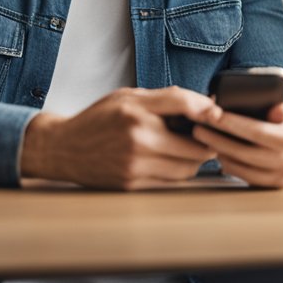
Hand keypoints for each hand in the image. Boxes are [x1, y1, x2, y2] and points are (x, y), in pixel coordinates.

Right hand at [21, 86, 220, 189]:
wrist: (63, 148)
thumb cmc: (98, 118)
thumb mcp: (129, 97)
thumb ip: (167, 98)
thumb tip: (206, 102)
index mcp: (137, 114)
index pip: (186, 107)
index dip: (209, 110)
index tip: (220, 114)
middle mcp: (138, 141)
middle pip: (195, 146)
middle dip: (205, 141)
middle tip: (205, 135)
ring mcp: (135, 167)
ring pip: (187, 168)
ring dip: (194, 160)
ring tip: (187, 148)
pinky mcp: (133, 185)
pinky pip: (171, 181)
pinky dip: (177, 171)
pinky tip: (169, 160)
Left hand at [192, 103, 282, 187]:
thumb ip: (274, 107)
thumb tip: (256, 103)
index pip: (258, 131)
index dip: (234, 124)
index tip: (214, 115)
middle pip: (247, 152)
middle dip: (220, 140)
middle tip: (200, 129)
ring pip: (245, 168)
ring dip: (222, 154)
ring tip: (206, 141)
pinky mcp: (276, 186)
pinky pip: (248, 178)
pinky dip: (231, 167)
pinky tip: (220, 155)